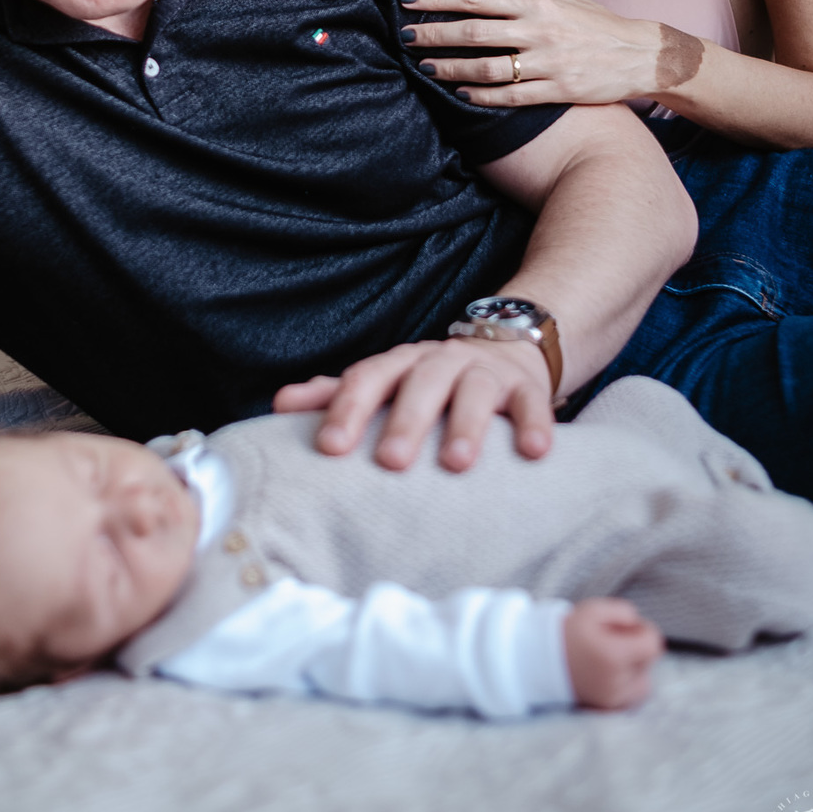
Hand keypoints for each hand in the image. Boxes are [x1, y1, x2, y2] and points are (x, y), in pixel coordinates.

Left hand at [273, 336, 553, 471]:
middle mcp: (439, 362)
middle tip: (391, 463)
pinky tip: (535, 452)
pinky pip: (532, 402)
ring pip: (474, 391)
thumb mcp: (385, 384)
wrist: (505, 347)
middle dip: (405, 421)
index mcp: (398, 364)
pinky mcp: (526, 387)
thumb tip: (278, 404)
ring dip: (466, 425)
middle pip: (418, 384)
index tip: (328, 447)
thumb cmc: (429, 381)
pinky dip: (535, 424)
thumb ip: (336, 395)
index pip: (367, 378)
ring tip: (457, 463)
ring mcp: (484, 372)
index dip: (346, 409)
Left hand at [401, 0, 660, 106]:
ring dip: (450, 69)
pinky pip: (509, 97)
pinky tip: (459, 94)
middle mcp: (539, 31)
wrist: (640, 55)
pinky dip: (481, 97)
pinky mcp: (556, 91)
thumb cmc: (595, 20)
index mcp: (537, 3)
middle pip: (474, 33)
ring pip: (487, 69)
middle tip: (403, 36)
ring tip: (424, 67)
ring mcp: (547, 63)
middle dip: (434, 34)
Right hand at [563, 597, 663, 708]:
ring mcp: (613, 698)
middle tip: (614, 640)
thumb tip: (639, 624)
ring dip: (636, 669)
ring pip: (644, 682)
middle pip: (648, 662)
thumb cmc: (568, 632)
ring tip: (614, 658)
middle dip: (637, 648)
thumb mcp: (593, 609)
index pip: (653, 645)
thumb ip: (623, 611)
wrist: (541, 660)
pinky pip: (631, 697)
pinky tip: (611, 673)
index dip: (644, 631)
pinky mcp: (608, 707)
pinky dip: (627, 685)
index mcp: (614, 655)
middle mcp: (617, 681)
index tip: (627, 627)